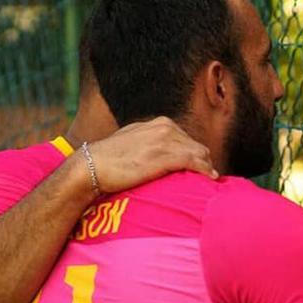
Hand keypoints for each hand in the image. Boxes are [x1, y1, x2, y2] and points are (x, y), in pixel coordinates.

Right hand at [84, 116, 216, 193]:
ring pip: (199, 154)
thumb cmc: (108, 158)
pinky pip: (194, 162)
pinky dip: (205, 170)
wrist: (91, 166)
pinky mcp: (165, 157)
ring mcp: (166, 141)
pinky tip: (211, 178)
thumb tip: (156, 153)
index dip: (194, 153)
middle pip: (196, 145)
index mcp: (159, 123)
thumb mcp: (131, 140)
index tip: (199, 166)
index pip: (186, 138)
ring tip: (210, 178)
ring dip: (207, 167)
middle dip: (203, 160)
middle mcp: (165, 128)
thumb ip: (147, 141)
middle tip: (207, 175)